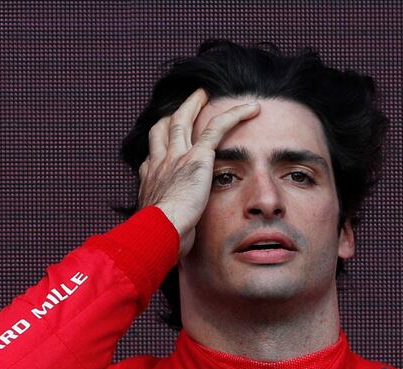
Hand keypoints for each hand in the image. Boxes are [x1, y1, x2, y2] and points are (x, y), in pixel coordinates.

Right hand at [138, 89, 259, 257]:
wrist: (158, 231)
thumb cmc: (159, 238)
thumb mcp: (159, 229)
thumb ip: (168, 225)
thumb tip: (173, 239)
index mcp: (151, 180)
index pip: (153, 156)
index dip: (159, 145)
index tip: (165, 140)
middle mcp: (160, 163)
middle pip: (162, 130)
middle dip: (173, 115)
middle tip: (186, 105)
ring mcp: (177, 157)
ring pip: (184, 120)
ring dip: (195, 105)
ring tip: (205, 95)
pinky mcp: (198, 157)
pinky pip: (218, 128)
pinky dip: (235, 115)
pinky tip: (251, 108)